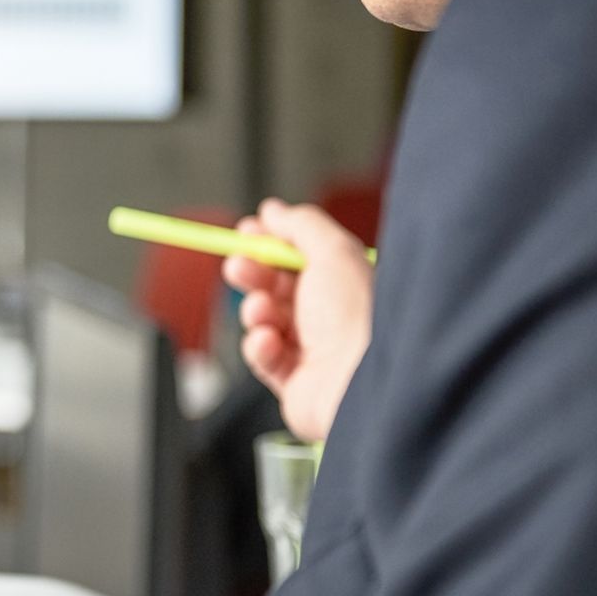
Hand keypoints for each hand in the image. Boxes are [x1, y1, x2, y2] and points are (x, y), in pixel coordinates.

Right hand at [221, 199, 374, 442]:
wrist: (358, 385)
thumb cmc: (355, 319)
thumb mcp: (331, 252)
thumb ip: (301, 225)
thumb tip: (273, 210)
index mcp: (346, 284)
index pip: (302, 255)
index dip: (272, 242)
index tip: (246, 231)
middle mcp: (331, 316)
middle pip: (278, 286)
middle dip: (254, 273)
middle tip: (238, 268)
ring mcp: (312, 350)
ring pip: (264, 320)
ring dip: (256, 310)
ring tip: (262, 312)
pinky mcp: (294, 382)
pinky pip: (263, 357)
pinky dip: (260, 346)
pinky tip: (269, 343)